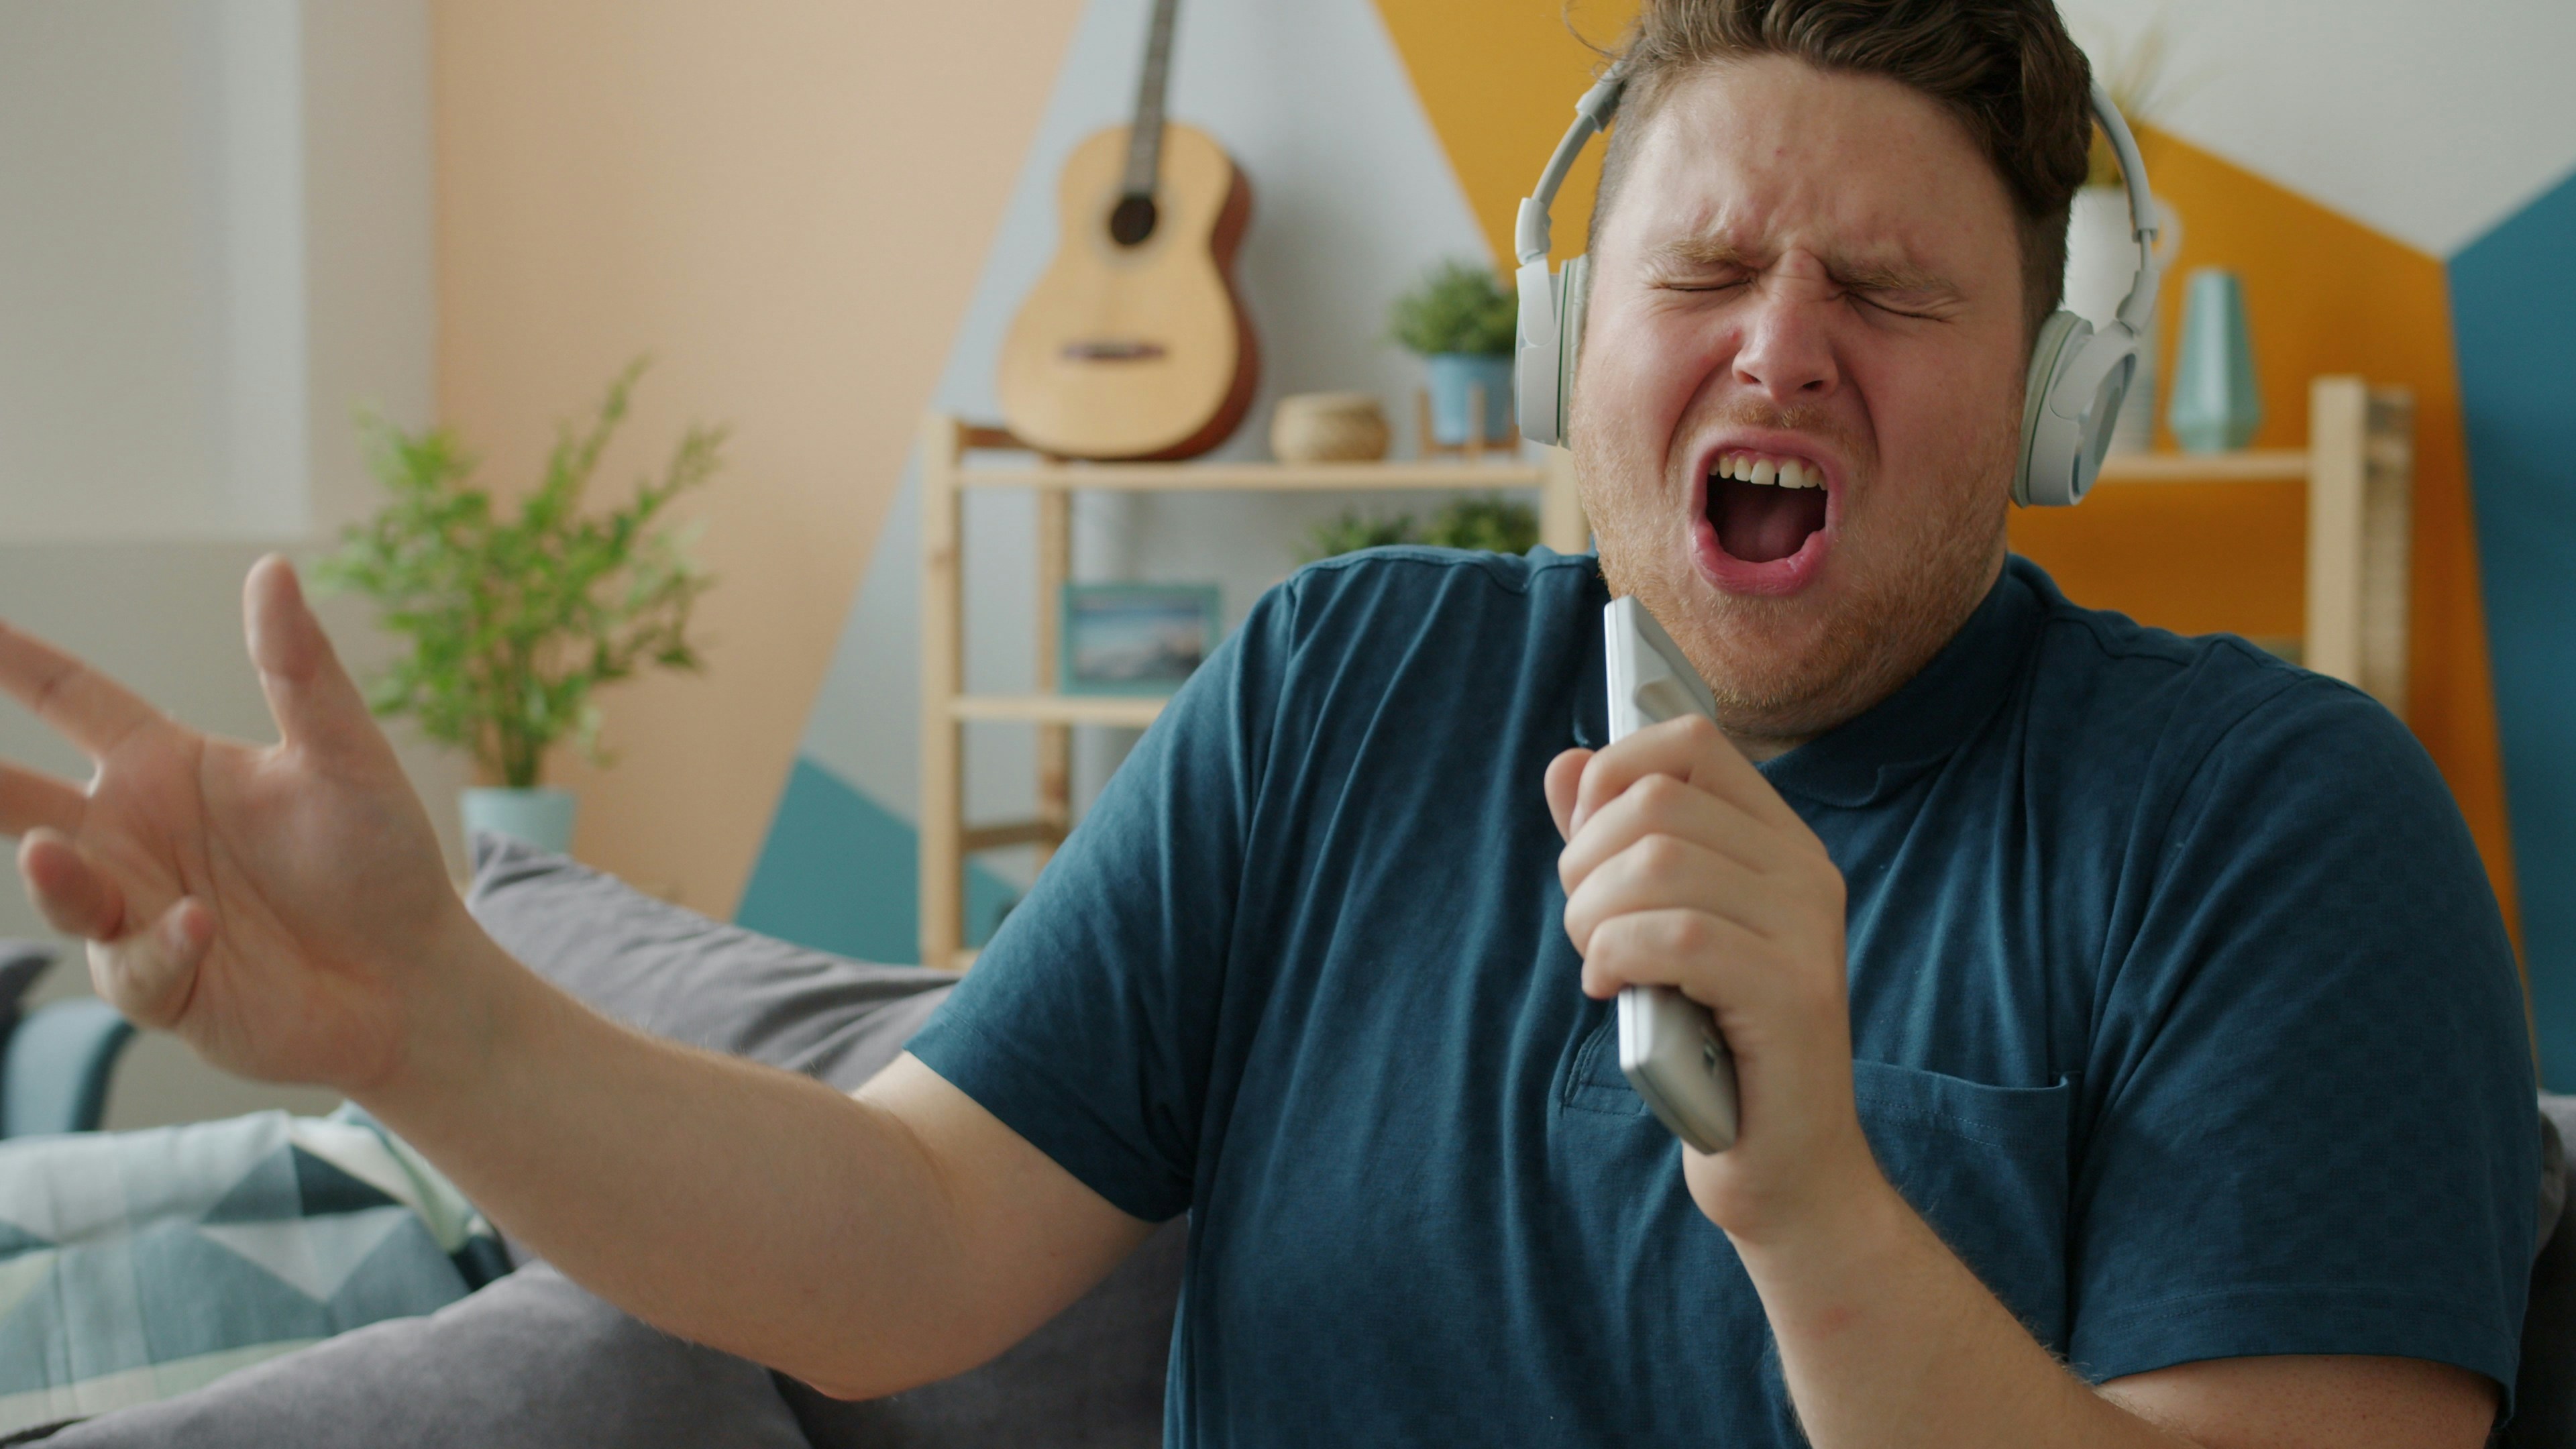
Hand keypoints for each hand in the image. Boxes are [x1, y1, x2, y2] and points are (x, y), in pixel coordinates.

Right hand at [0, 556, 490, 1094]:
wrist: (416, 973)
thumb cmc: (380, 857)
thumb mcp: (345, 755)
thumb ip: (299, 668)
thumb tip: (273, 566)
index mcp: (164, 766)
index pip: (69, 698)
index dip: (14, 659)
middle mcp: (132, 835)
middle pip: (16, 798)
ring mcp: (137, 912)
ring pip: (62, 889)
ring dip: (54, 875)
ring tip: (47, 850)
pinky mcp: (162, 985)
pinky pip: (137, 964)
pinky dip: (161, 944)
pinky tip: (199, 925)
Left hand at [1544, 715, 1883, 1241]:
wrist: (1785, 1169)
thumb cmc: (1712, 1050)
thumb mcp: (1653, 931)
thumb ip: (1614, 847)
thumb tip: (1567, 765)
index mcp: (1780, 844)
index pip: (1690, 743)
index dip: (1611, 777)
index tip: (1584, 848)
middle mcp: (1806, 873)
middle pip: (1657, 803)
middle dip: (1586, 863)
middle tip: (1587, 930)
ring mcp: (1807, 932)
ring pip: (1659, 863)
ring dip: (1594, 916)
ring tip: (1600, 965)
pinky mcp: (1792, 995)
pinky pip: (1677, 936)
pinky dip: (1618, 956)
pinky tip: (1613, 991)